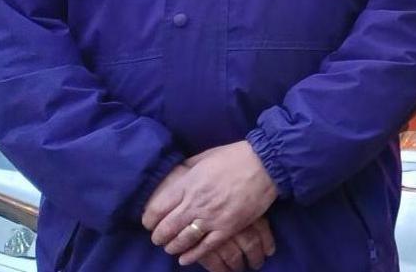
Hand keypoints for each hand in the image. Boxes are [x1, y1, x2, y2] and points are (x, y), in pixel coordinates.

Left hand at [143, 141, 278, 266]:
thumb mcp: (205, 156)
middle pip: (166, 228)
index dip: (149, 220)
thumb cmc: (235, 156)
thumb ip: (187, 169)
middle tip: (159, 238)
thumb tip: (176, 175)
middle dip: (158, 237)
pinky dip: (192, 256)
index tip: (149, 223)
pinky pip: (204, 248)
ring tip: (171, 247)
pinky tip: (185, 259)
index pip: (157, 209)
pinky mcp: (228, 228)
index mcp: (187, 184)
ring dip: (173, 247)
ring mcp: (211, 218)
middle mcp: (195, 203)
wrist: (266, 163)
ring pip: (183, 241)